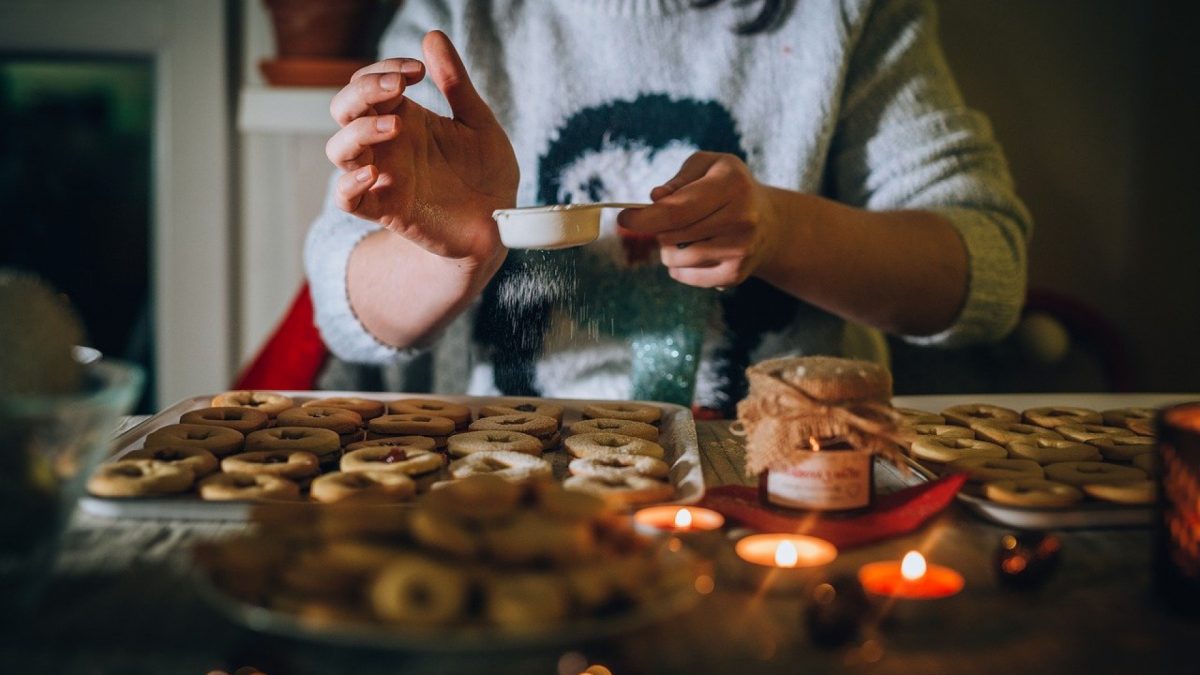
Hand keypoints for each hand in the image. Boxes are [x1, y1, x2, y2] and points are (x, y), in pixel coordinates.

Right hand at [326, 31, 517, 262]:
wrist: (498, 223)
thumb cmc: (487, 172)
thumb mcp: (478, 122)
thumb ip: (456, 83)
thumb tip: (433, 36)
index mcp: (403, 117)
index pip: (369, 83)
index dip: (383, 69)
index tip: (419, 70)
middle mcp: (387, 144)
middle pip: (344, 109)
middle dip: (363, 91)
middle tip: (400, 88)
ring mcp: (383, 176)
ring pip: (339, 150)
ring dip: (359, 132)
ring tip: (396, 127)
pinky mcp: (386, 209)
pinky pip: (346, 198)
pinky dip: (349, 185)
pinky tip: (374, 173)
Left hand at [617, 152, 782, 288]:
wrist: (769, 222)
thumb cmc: (727, 186)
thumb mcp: (708, 166)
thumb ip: (679, 179)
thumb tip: (656, 198)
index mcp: (732, 185)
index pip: (678, 210)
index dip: (644, 217)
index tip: (624, 218)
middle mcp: (741, 219)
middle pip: (672, 235)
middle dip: (658, 229)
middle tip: (669, 221)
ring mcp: (741, 251)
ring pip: (676, 258)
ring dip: (669, 248)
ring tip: (686, 235)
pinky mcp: (735, 275)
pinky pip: (686, 276)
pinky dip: (680, 266)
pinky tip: (697, 251)